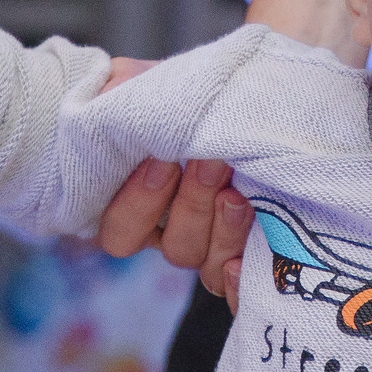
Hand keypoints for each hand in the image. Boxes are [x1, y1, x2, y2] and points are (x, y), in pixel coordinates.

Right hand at [88, 0, 352, 300]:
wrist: (264, 88)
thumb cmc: (202, 91)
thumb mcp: (159, 82)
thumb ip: (125, 88)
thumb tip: (107, 93)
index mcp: (137, 202)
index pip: (118, 232)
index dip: (134, 205)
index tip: (160, 158)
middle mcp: (173, 231)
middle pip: (170, 247)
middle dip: (188, 205)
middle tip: (209, 162)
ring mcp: (214, 245)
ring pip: (204, 262)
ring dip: (220, 228)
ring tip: (237, 190)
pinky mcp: (251, 253)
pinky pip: (236, 289)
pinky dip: (238, 282)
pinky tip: (243, 259)